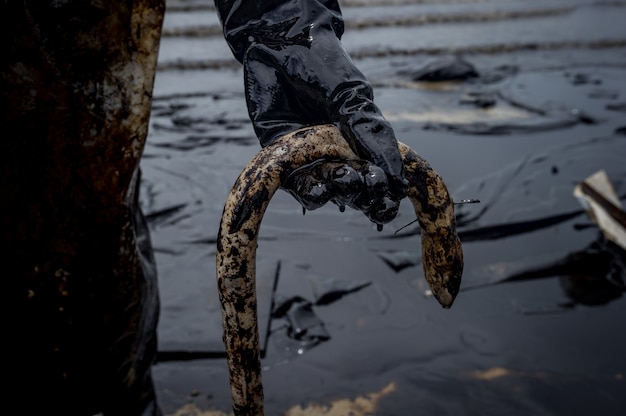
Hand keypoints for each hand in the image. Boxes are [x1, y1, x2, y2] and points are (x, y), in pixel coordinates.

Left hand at [216, 0, 408, 223]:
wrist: (278, 43)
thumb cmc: (322, 65)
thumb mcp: (353, 96)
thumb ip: (370, 133)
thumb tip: (396, 176)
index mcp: (358, 141)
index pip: (375, 174)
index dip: (384, 189)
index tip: (393, 196)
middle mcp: (334, 153)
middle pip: (352, 188)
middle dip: (363, 193)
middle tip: (369, 189)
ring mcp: (307, 156)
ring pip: (325, 188)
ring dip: (336, 192)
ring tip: (344, 186)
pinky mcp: (278, 156)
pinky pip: (294, 182)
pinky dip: (307, 190)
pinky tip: (318, 190)